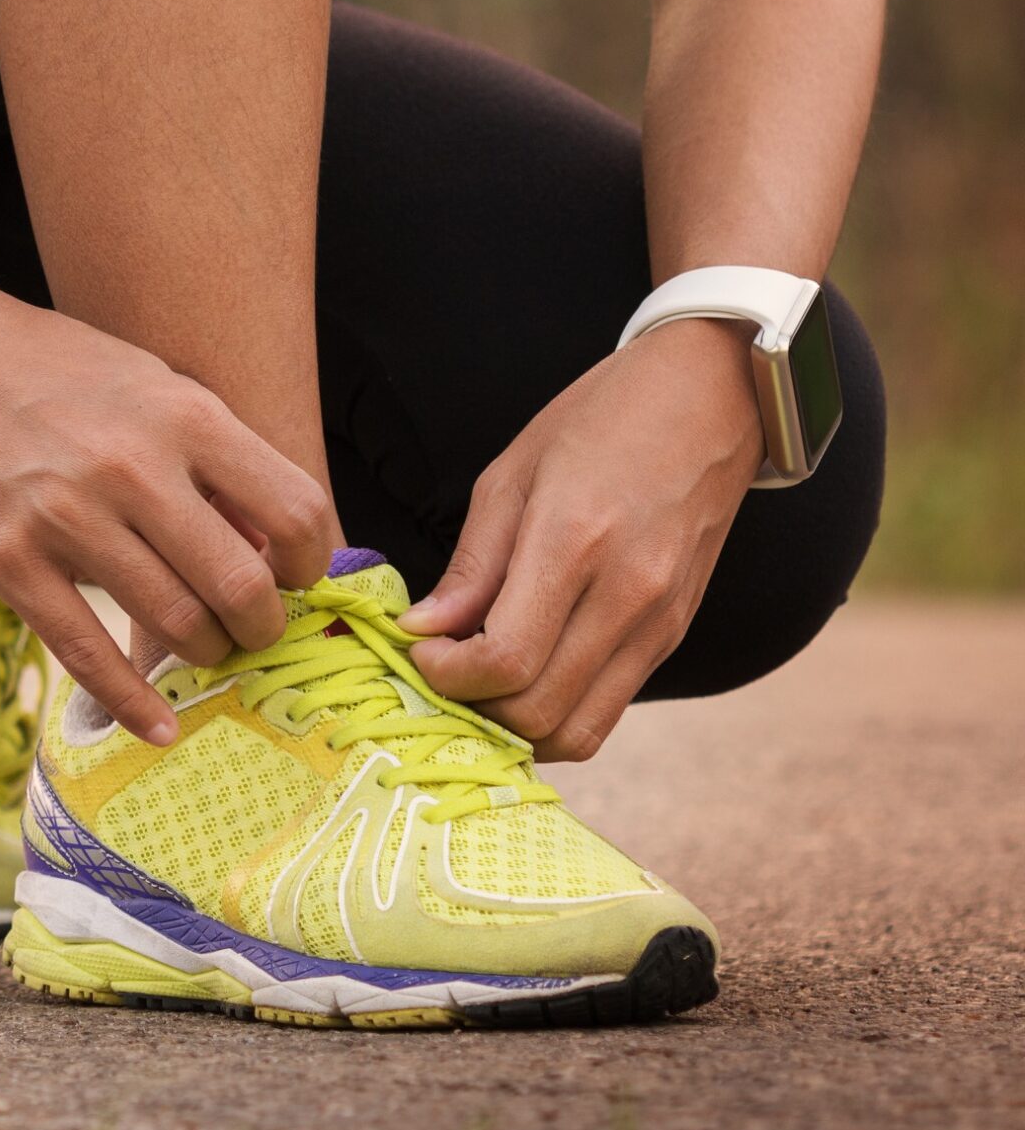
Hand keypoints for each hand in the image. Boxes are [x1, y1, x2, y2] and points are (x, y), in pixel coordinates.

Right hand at [0, 291, 335, 744]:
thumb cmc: (54, 366)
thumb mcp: (152, 383)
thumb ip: (213, 456)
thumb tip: (271, 545)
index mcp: (183, 415)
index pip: (294, 512)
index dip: (310, 562)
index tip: (293, 577)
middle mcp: (131, 468)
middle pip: (241, 586)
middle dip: (262, 625)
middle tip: (252, 629)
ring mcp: (65, 518)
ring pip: (175, 625)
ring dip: (204, 653)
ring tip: (200, 647)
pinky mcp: (8, 559)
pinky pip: (87, 654)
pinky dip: (133, 703)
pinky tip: (158, 725)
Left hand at [402, 320, 764, 759]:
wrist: (711, 398)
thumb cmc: (601, 422)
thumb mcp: (511, 474)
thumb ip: (470, 565)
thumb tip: (421, 630)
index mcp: (575, 542)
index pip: (505, 660)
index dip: (446, 675)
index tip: (418, 650)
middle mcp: (627, 594)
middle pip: (538, 711)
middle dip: (473, 708)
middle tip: (440, 672)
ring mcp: (660, 623)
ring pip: (578, 731)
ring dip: (516, 727)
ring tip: (478, 684)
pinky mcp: (675, 635)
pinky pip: (608, 709)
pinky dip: (557, 713)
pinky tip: (524, 677)